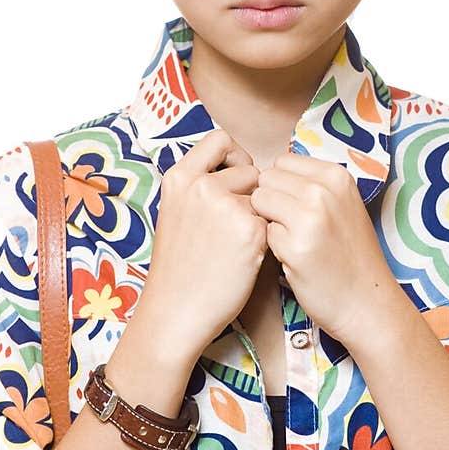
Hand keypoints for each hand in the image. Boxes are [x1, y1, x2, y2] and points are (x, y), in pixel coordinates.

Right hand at [135, 128, 265, 358]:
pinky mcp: (250, 229)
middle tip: (236, 226)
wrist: (177, 310)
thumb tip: (240, 169)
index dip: (235, 155)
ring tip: (237, 245)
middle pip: (250, 169)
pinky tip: (245, 258)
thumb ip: (200, 187)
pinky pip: (272, 221)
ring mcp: (225, 205)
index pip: (219, 139)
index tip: (237, 177)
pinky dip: (266, 238)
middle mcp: (200, 185)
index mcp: (179, 177)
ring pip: (265, 197)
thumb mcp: (176, 212)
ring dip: (260, 216)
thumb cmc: (180, 267)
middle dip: (252, 194)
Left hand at [250, 152, 395, 345]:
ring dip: (269, 222)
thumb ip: (313, 184)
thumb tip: (274, 170)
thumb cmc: (350, 254)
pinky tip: (294, 259)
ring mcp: (309, 218)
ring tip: (293, 241)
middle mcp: (323, 191)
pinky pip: (262, 233)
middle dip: (272, 202)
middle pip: (266, 180)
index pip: (282, 162)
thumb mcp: (344, 205)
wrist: (366, 302)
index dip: (282, 185)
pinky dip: (272, 246)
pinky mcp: (294, 247)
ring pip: (259, 203)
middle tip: (293, 227)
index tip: (297, 207)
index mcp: (337, 176)